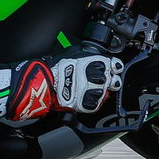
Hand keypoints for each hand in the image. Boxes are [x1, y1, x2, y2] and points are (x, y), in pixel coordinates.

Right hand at [8, 49, 125, 119]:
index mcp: (95, 62)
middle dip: (108, 81)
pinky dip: (91, 102)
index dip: (113, 67)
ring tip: (90, 89)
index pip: (114, 65)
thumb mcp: (75, 54)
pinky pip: (95, 104)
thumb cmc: (56, 67)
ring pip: (104, 93)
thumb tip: (95, 55)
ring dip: (99, 92)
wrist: (45, 82)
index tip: (112, 69)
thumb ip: (88, 56)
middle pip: (112, 80)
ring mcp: (92, 91)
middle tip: (102, 81)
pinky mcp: (86, 103)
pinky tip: (85, 97)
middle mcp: (96, 76)